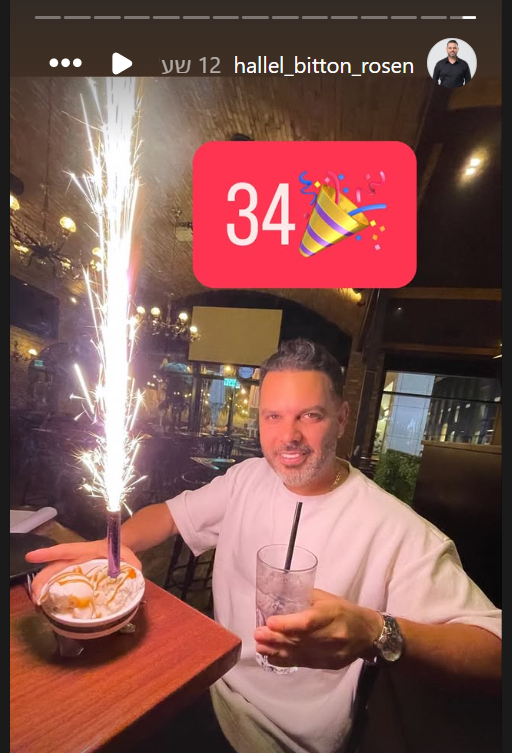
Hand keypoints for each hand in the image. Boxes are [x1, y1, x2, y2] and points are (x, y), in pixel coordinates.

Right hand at [25, 541, 141, 602]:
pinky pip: (61, 584)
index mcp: (87, 551)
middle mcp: (76, 559)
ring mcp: (74, 568)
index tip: (31, 556)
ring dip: (43, 589)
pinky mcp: (74, 577)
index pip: (66, 551)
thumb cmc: (122, 552)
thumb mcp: (130, 557)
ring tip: (38, 604)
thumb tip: (134, 577)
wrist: (120, 549)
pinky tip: (48, 605)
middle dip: (42, 580)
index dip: (49, 553)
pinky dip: (52, 593)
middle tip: (35, 597)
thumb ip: (133, 566)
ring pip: (54, 576)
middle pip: (54, 567)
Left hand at [254, 589, 382, 669]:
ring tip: (259, 646)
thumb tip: (280, 598)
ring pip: (299, 653)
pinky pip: (303, 663)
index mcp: (331, 615)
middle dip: (276, 638)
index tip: (269, 621)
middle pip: (300, 639)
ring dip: (276, 650)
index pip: (307, 622)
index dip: (287, 624)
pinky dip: (285, 660)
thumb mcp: (327, 598)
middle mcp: (331, 636)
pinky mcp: (327, 664)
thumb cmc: (344, 611)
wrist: (368, 633)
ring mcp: (330, 653)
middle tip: (257, 634)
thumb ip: (305, 598)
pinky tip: (271, 657)